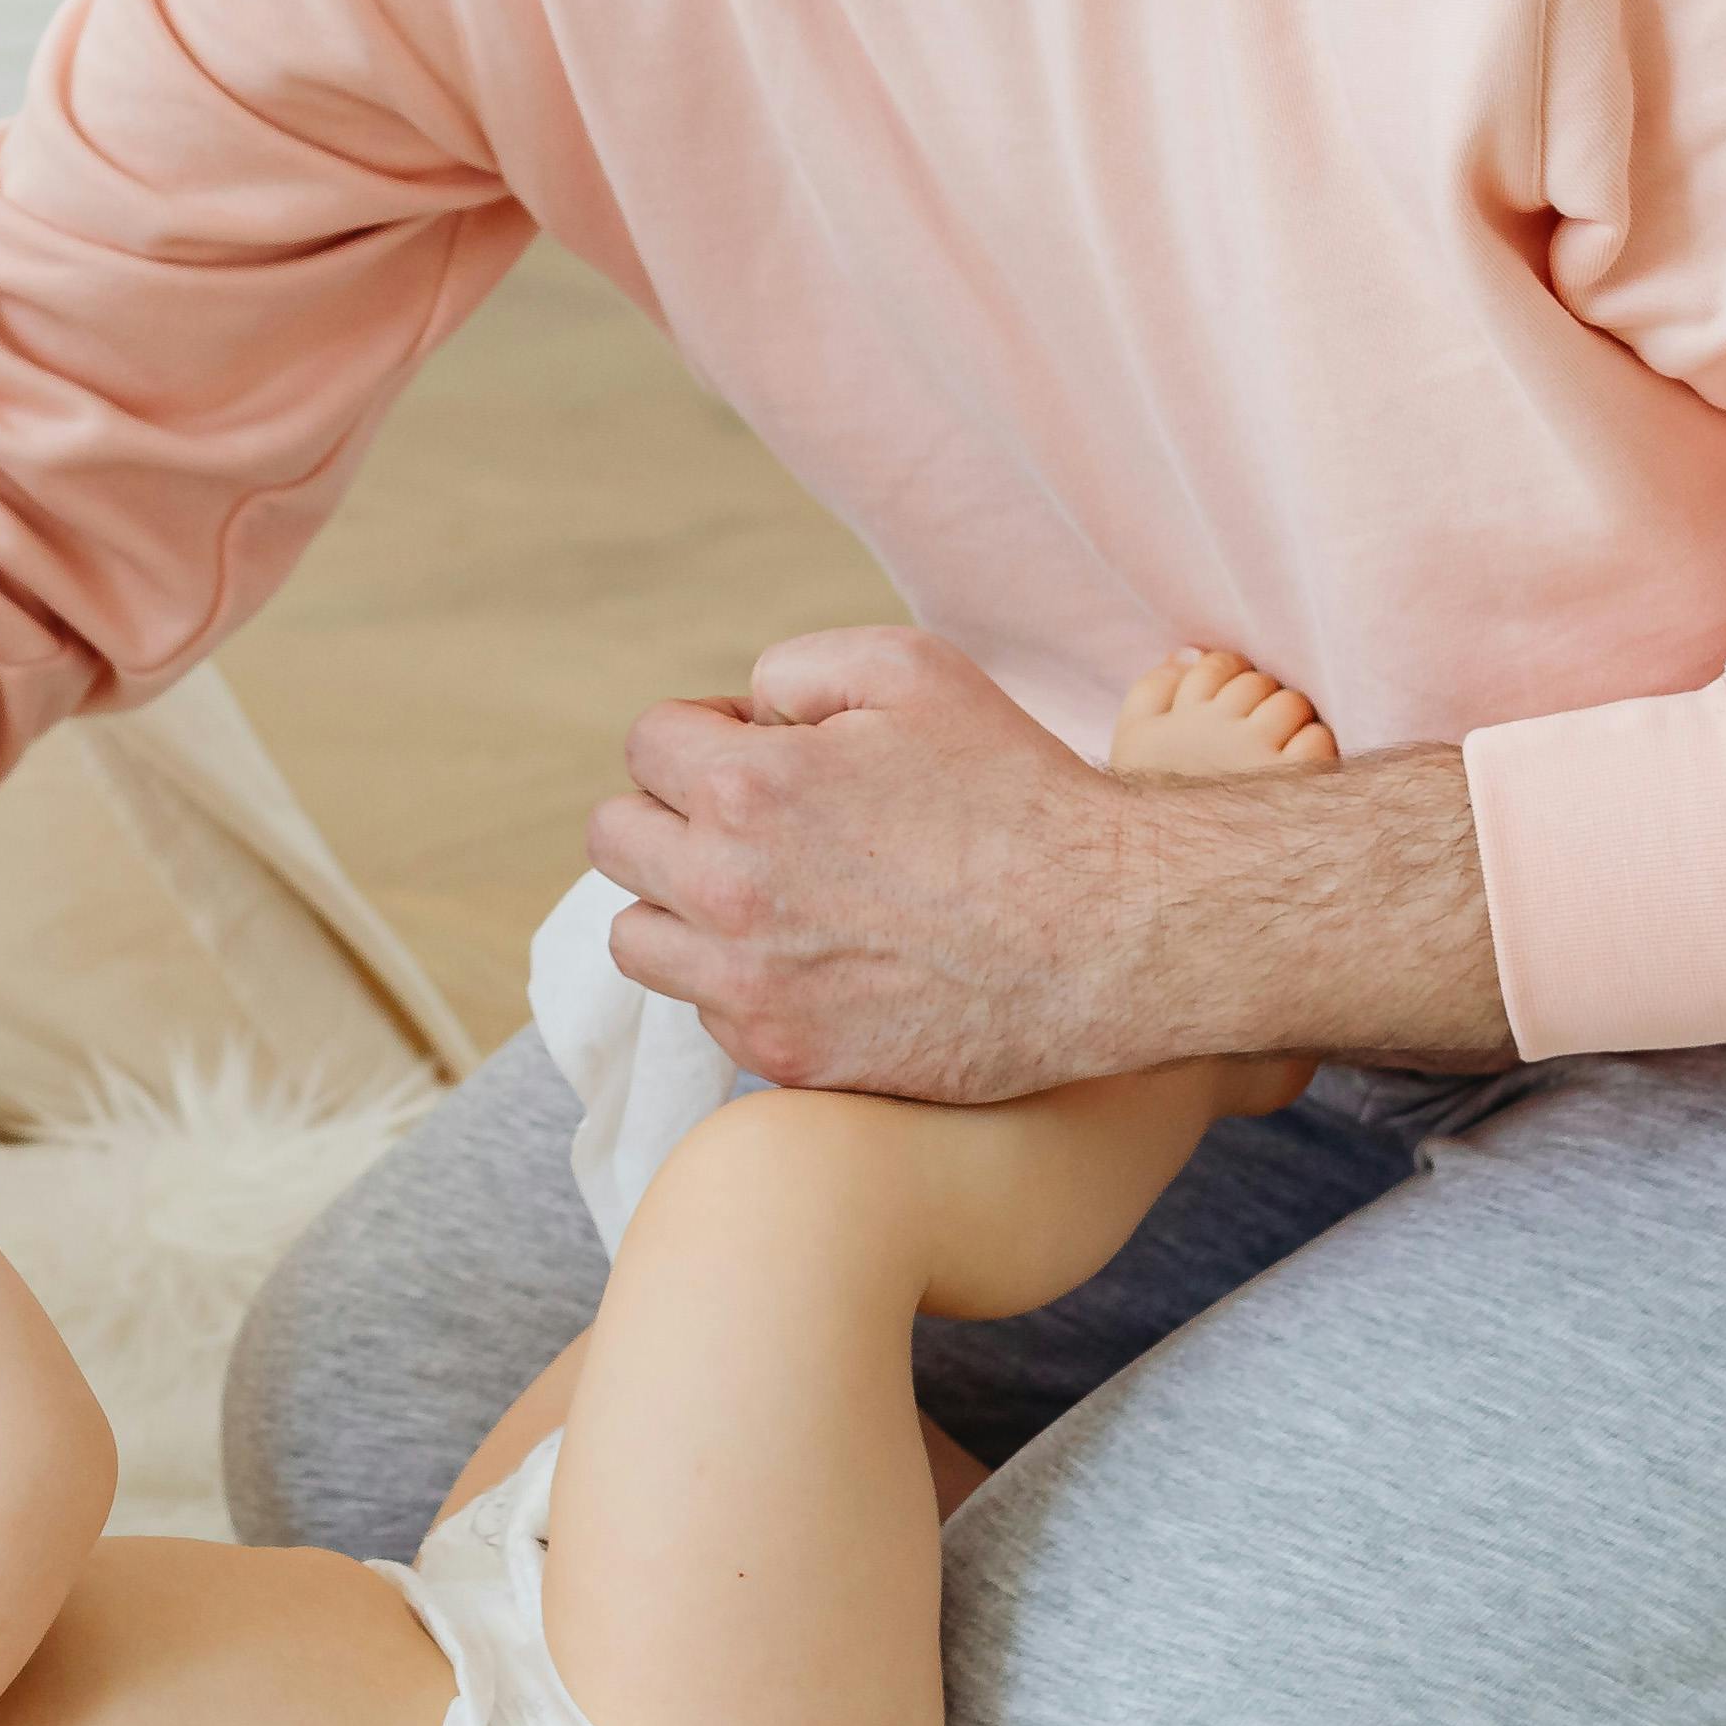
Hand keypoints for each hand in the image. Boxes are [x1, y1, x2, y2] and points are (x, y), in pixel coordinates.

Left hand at [585, 627, 1136, 1102]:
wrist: (1106, 935)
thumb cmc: (1018, 790)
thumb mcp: (909, 669)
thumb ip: (791, 668)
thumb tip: (736, 714)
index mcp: (745, 786)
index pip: (648, 744)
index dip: (710, 737)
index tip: (770, 755)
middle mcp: (725, 891)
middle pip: (618, 838)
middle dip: (678, 814)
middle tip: (763, 822)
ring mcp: (749, 987)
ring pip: (637, 936)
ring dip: (682, 905)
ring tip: (771, 892)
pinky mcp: (786, 1057)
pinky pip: (706, 1012)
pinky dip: (741, 982)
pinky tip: (819, 957)